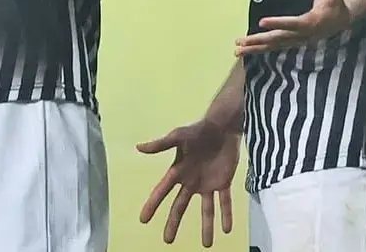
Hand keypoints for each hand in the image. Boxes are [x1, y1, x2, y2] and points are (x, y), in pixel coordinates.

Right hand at [137, 119, 241, 246]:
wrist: (222, 126)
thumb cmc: (199, 130)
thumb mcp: (179, 136)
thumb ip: (161, 144)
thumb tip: (138, 147)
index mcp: (178, 171)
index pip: (162, 191)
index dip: (152, 205)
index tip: (143, 219)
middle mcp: (191, 181)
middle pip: (180, 206)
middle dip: (173, 223)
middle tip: (168, 241)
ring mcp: (207, 183)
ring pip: (206, 210)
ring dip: (207, 226)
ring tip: (207, 244)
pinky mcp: (223, 181)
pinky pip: (225, 202)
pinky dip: (226, 214)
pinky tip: (227, 229)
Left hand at [234, 0, 352, 54]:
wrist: (340, 21)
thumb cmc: (335, 3)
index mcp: (310, 23)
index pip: (292, 24)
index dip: (278, 23)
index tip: (261, 22)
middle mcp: (301, 35)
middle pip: (277, 38)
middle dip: (259, 40)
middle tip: (241, 41)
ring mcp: (295, 40)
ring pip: (272, 45)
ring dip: (254, 47)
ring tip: (236, 50)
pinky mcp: (291, 41)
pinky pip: (273, 46)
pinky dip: (259, 48)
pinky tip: (245, 49)